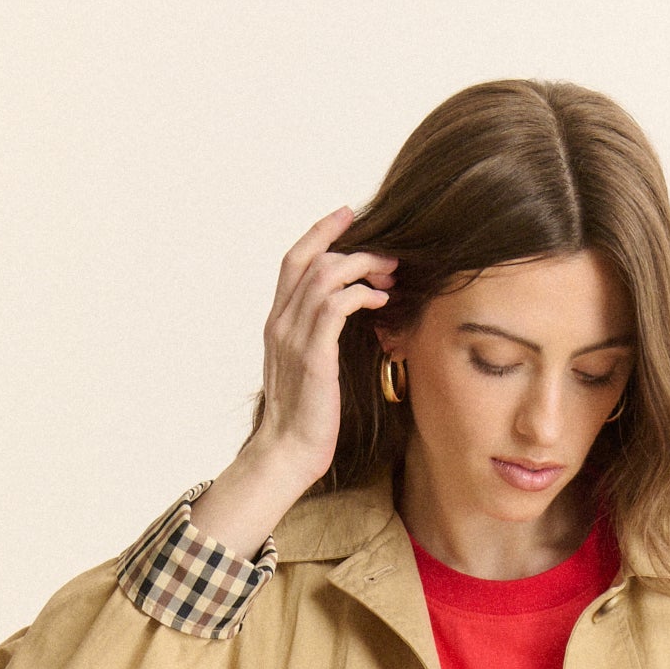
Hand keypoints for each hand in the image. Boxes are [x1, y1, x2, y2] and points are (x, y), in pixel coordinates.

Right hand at [254, 204, 397, 480]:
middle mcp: (281, 322)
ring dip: (363, 269)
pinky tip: (382, 302)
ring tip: (391, 278)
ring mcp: (294, 338)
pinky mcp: (313, 356)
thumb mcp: (311, 368)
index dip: (321, 232)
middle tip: (388, 257)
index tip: (348, 214)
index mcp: (278, 322)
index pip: (294, 259)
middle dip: (353, 247)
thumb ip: (321, 338)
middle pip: (311, 259)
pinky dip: (361, 295)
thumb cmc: (306, 418)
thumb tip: (350, 317)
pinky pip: (336, 307)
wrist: (287, 453)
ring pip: (325, 276)